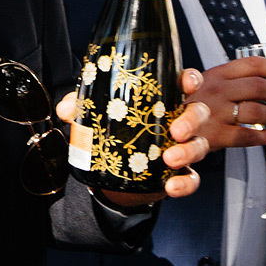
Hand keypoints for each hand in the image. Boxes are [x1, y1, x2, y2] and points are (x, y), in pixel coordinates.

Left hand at [54, 91, 212, 207]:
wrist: (112, 171)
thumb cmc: (112, 131)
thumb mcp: (95, 115)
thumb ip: (81, 107)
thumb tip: (67, 109)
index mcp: (162, 100)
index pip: (184, 83)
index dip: (190, 80)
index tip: (185, 83)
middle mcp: (178, 120)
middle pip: (198, 112)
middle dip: (192, 120)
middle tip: (176, 129)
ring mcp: (182, 147)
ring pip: (199, 145)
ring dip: (188, 151)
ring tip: (169, 159)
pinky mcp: (181, 173)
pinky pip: (192, 178)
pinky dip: (185, 183)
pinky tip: (171, 186)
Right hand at [183, 59, 265, 149]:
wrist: (159, 127)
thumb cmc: (184, 105)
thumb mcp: (199, 85)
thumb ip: (226, 80)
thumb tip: (261, 77)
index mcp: (215, 74)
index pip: (251, 64)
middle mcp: (217, 90)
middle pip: (258, 87)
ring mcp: (216, 113)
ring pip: (256, 111)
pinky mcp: (215, 136)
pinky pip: (246, 136)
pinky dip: (263, 137)